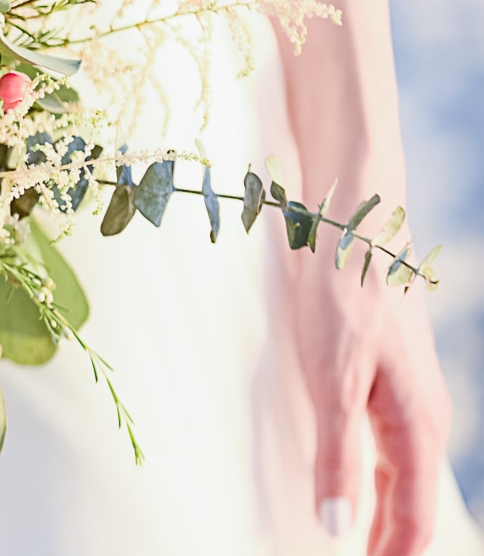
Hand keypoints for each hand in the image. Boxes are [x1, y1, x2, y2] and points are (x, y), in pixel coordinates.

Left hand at [285, 247, 450, 554]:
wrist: (354, 230)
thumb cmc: (344, 299)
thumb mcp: (332, 382)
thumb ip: (338, 457)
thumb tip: (337, 527)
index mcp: (417, 428)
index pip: (414, 519)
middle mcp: (422, 419)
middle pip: (411, 504)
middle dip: (389, 544)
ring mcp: (408, 400)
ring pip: (400, 477)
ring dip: (381, 515)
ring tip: (359, 548)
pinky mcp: (386, 382)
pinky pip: (386, 448)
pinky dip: (371, 480)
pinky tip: (350, 488)